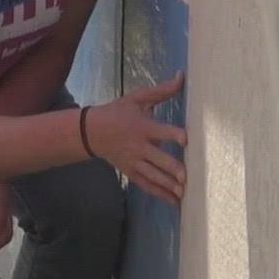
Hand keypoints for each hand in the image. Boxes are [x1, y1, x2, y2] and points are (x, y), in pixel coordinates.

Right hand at [85, 74, 189, 205]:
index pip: (160, 131)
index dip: (173, 134)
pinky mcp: (130, 171)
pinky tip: (174, 202)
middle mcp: (139, 146)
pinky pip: (146, 184)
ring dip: (168, 185)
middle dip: (172, 168)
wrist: (92, 132)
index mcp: (143, 127)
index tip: (185, 140)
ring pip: (153, 175)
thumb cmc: (118, 112)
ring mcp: (134, 161)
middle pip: (158, 159)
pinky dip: (159, 193)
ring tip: (184, 193)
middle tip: (186, 177)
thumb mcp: (137, 98)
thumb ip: (161, 90)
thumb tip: (181, 76)